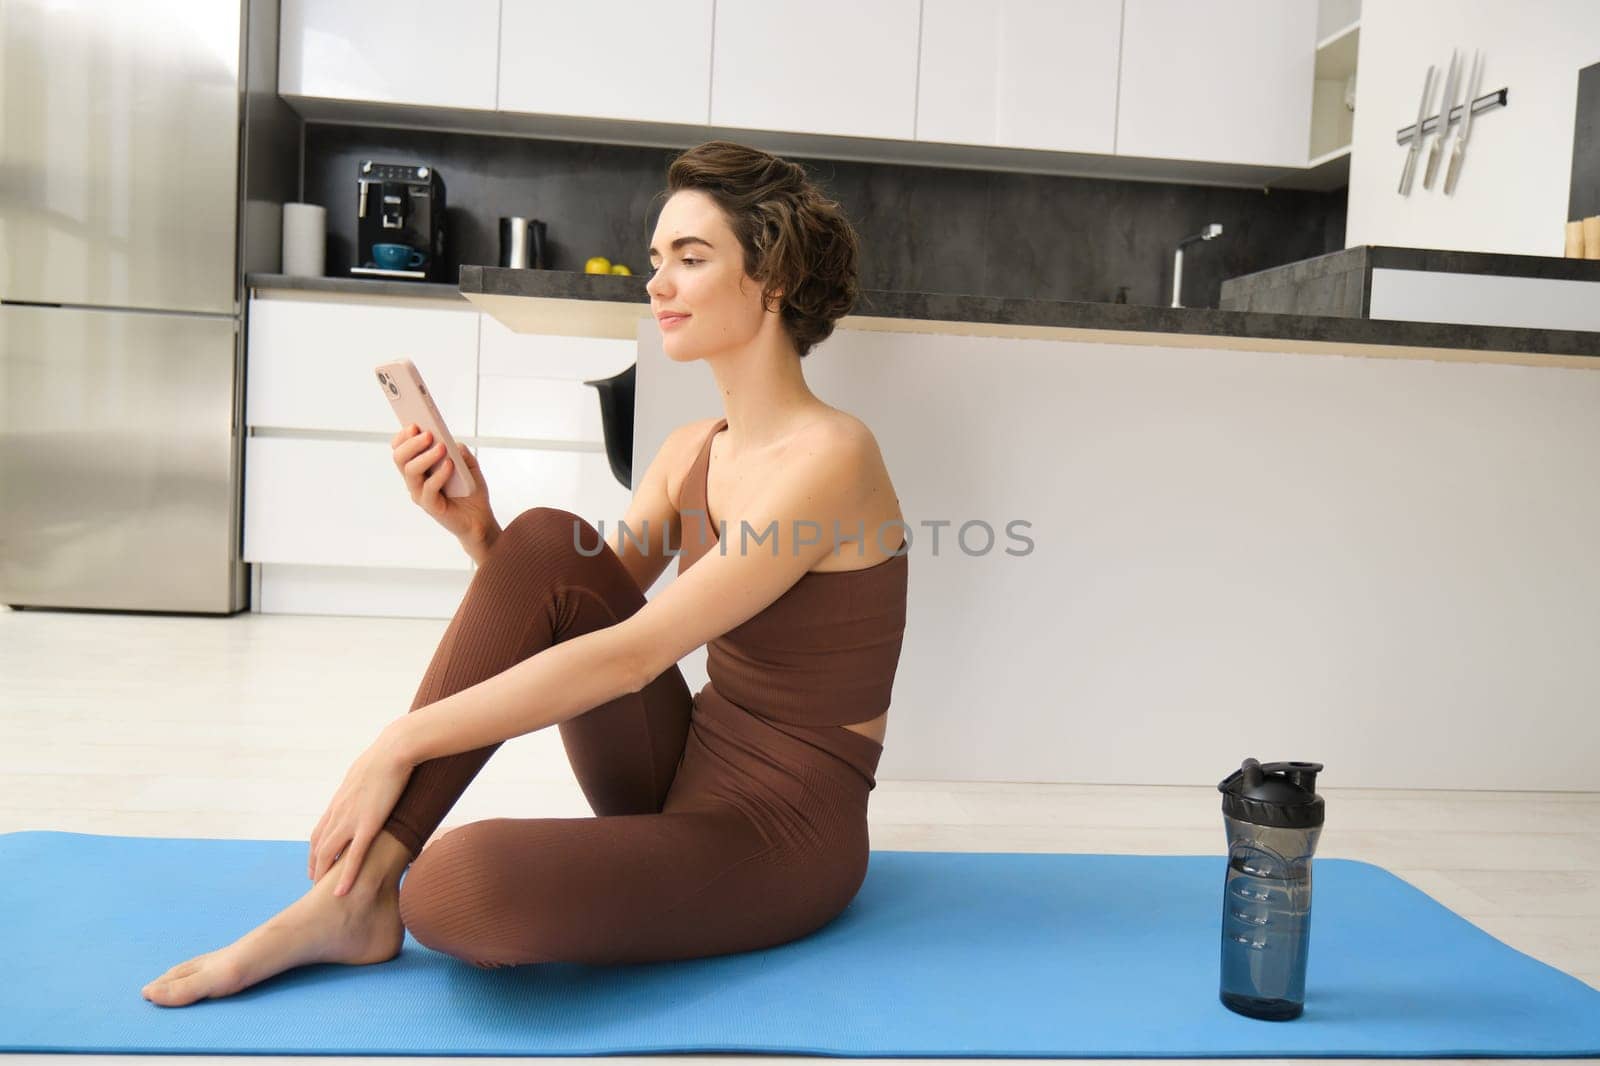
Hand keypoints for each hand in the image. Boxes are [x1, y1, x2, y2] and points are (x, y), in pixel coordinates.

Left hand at [308, 729, 413, 896]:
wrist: (395, 749)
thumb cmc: (387, 755)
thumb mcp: (368, 771)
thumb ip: (364, 784)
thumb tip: (370, 784)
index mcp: (339, 800)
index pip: (320, 831)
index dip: (316, 850)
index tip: (317, 863)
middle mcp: (339, 812)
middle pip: (319, 845)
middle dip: (315, 866)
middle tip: (316, 882)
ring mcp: (351, 819)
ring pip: (329, 853)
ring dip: (324, 875)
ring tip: (324, 892)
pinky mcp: (368, 824)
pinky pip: (353, 856)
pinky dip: (345, 876)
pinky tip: (342, 891)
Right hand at [392, 424, 497, 546]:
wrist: (480, 518)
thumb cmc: (470, 490)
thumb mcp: (469, 464)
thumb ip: (459, 451)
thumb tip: (449, 441)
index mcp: (419, 467)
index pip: (400, 448)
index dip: (403, 436)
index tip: (414, 424)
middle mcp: (415, 479)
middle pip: (400, 458)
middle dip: (411, 443)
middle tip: (428, 434)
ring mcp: (420, 493)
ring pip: (410, 471)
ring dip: (426, 456)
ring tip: (441, 447)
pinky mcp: (430, 506)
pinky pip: (428, 488)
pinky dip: (439, 474)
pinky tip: (450, 465)